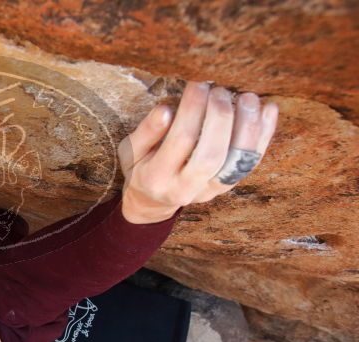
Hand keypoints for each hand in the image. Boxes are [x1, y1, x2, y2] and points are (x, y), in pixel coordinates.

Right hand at [118, 81, 278, 223]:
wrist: (153, 200)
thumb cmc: (141, 167)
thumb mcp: (130, 151)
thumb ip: (146, 132)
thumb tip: (166, 110)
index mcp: (157, 178)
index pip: (181, 141)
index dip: (192, 109)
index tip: (197, 84)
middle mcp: (185, 190)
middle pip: (211, 156)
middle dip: (220, 118)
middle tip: (220, 91)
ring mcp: (210, 191)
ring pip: (238, 163)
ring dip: (248, 127)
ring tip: (248, 97)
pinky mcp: (227, 187)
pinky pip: (251, 162)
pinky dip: (264, 135)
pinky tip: (268, 109)